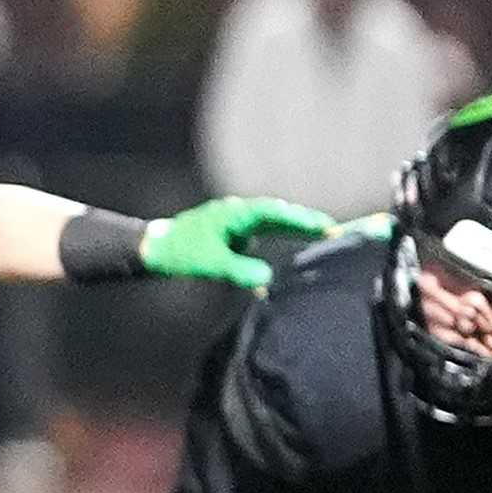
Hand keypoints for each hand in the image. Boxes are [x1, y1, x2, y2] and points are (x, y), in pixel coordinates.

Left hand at [141, 196, 337, 293]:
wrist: (154, 249)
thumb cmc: (179, 253)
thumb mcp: (208, 264)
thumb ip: (237, 270)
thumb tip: (267, 279)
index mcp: (235, 214)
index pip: (275, 214)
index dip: (301, 220)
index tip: (326, 227)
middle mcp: (239, 214)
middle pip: (280, 214)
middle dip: (307, 221)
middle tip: (337, 229)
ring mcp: (238, 223)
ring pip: (274, 221)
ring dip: (297, 227)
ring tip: (326, 233)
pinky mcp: (235, 234)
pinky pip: (266, 231)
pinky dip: (284, 234)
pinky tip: (298, 243)